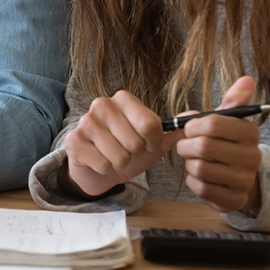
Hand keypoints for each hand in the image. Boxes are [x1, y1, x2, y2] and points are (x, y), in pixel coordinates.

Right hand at [63, 90, 181, 197]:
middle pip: (135, 142)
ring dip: (119, 164)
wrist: (97, 166)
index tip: (147, 144)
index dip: (152, 142)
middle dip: (134, 155)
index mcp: (123, 99)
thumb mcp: (152, 142)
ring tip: (113, 157)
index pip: (150, 124)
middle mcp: (102, 104)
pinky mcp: (73, 140)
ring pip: (119, 155)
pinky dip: (105, 170)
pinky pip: (102, 164)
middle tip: (126, 151)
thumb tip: (195, 117)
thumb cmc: (126, 150)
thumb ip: (173, 130)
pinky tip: (99, 161)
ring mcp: (86, 121)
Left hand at [176, 76, 261, 213]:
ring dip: (189, 163)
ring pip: (198, 168)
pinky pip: (199, 187)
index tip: (189, 128)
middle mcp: (252, 157)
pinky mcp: (233, 200)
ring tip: (195, 159)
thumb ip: (234, 99)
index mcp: (249, 133)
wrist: (239, 178)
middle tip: (186, 145)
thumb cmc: (226, 143)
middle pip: (202, 147)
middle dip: (186, 145)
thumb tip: (248, 79)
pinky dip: (192, 180)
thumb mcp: (229, 120)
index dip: (192, 125)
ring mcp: (244, 180)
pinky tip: (200, 176)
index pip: (212, 124)